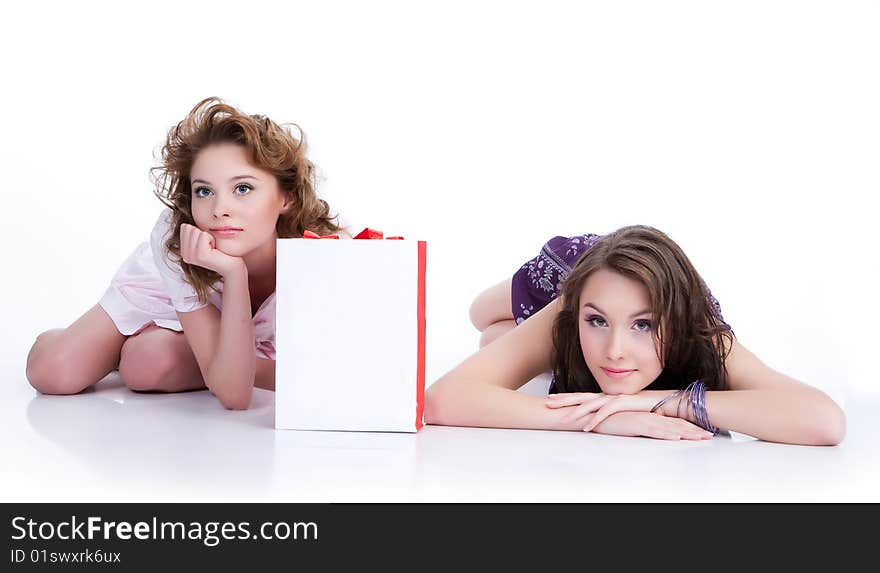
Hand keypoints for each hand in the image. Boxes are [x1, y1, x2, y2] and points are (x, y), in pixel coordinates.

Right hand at [180, 223, 244, 276]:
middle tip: (211, 246)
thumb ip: (192, 232)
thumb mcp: (203, 239)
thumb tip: (183, 224)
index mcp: (184, 251)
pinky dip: (212, 238)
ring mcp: (192, 256)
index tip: (206, 243)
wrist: (232, 264)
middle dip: (203, 233)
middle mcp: (185, 255)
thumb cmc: (220, 250)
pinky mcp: (200, 255)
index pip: (184, 227)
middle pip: (189, 228)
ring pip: (196, 231)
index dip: (199, 231)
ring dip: (208, 237)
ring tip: (213, 248)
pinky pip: (203, 235)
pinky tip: (214, 249)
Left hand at [546, 390, 669, 431]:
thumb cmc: (645, 407)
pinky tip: (586, 428)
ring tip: (562, 420)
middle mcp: (607, 395)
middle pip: (581, 397)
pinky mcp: (624, 403)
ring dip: (576, 412)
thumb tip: (598, 420)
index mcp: (605, 397)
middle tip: (548, 402)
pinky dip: (596, 420)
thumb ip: (611, 414)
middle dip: (564, 400)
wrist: (665, 401)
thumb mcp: (623, 411)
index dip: (566, 397)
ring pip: (590, 404)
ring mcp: (615, 398)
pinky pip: (606, 412)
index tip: (551, 398)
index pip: (581, 396)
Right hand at [592, 411, 712, 440]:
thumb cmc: (612, 421)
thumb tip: (658, 433)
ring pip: (669, 427)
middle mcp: (651, 416)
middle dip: (695, 430)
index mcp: (651, 416)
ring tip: (700, 437)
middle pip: (677, 424)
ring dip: (686, 433)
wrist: (594, 416)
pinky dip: (666, 433)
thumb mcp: (633, 425)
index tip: (704, 432)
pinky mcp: (635, 423)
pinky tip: (676, 437)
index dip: (691, 427)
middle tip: (710, 436)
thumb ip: (646, 427)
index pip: (675, 422)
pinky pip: (653, 429)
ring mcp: (644, 419)